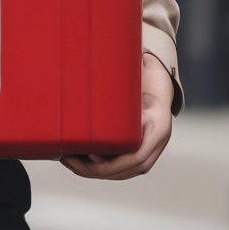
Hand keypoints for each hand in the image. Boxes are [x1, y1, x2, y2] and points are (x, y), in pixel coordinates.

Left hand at [60, 53, 173, 180]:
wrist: (160, 79)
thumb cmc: (146, 73)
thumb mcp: (138, 71)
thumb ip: (125, 70)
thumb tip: (108, 58)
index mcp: (159, 125)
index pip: (138, 156)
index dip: (113, 163)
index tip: (91, 156)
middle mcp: (158, 141)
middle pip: (129, 169)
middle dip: (96, 170)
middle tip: (68, 159)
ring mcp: (151, 147)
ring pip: (124, 171)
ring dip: (95, 171)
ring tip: (69, 161)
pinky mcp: (140, 148)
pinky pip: (122, 166)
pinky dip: (101, 168)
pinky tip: (80, 161)